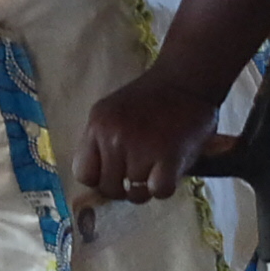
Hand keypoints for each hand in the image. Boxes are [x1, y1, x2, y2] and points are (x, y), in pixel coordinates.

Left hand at [75, 73, 223, 204]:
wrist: (186, 78)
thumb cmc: (152, 99)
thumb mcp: (113, 112)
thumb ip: (102, 142)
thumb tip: (101, 181)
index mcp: (97, 125)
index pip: (84, 174)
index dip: (100, 179)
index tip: (116, 174)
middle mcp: (114, 136)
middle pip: (109, 188)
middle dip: (125, 187)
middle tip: (142, 173)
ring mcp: (140, 146)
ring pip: (135, 192)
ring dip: (148, 187)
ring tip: (158, 167)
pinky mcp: (169, 155)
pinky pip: (158, 191)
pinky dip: (164, 187)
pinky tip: (170, 172)